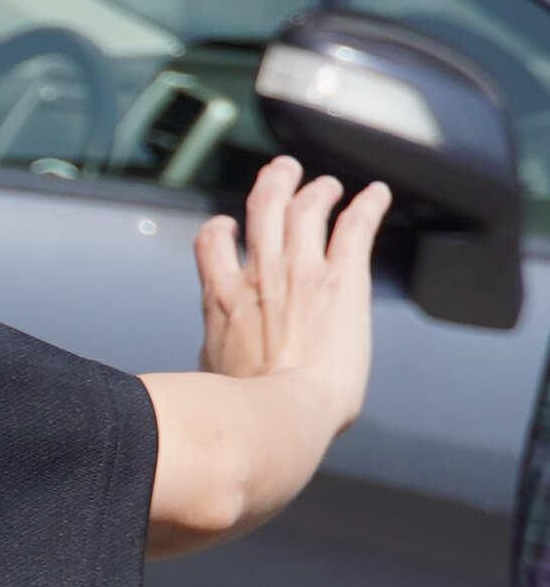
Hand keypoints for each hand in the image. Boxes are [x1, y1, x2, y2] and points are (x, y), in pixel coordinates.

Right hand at [194, 154, 384, 429]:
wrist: (276, 414)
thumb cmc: (241, 410)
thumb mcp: (209, 378)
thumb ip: (217, 354)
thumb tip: (214, 366)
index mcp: (223, 298)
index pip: (213, 242)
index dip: (222, 228)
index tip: (229, 226)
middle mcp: (259, 274)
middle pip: (262, 207)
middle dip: (273, 183)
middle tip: (282, 172)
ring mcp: (301, 271)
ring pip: (307, 206)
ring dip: (318, 189)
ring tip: (328, 185)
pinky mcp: (342, 279)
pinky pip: (355, 225)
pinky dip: (368, 204)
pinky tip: (378, 194)